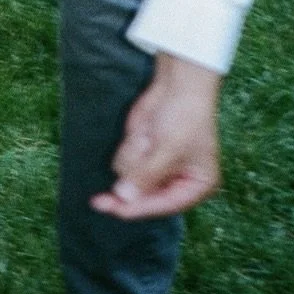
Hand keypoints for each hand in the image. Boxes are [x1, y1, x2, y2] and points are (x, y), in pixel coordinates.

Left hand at [91, 53, 222, 220]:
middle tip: (97, 201)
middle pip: (141, 200)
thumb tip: (123, 197)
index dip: (135, 209)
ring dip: (133, 157)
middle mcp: (176, 184)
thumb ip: (146, 177)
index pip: (162, 207)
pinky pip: (122, 164)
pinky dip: (129, 148)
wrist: (178, 84)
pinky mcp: (141, 159)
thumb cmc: (185, 115)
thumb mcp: (168, 150)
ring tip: (148, 137)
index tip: (111, 209)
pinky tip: (142, 134)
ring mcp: (156, 172)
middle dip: (129, 183)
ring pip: (128, 180)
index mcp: (196, 187)